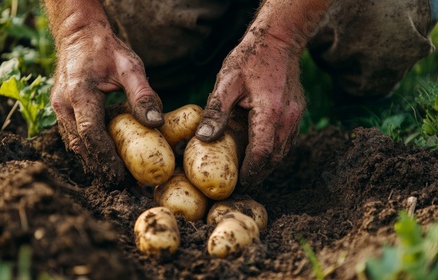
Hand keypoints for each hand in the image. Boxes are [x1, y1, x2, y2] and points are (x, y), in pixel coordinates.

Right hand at [50, 22, 163, 184]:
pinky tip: (102, 158)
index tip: (122, 175)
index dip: (106, 159)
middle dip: (100, 166)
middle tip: (121, 183)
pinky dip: (87, 149)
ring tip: (113, 176)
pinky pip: (72, 135)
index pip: (92, 134)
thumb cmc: (106, 48)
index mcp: (79, 93)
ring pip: (74, 143)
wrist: (79, 33)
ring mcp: (57, 107)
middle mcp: (63, 104)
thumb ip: (143, 95)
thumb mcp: (130, 67)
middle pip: (81, 145)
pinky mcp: (59, 108)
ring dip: (92, 161)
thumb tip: (156, 124)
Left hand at [196, 31, 304, 187]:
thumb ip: (216, 111)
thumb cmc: (250, 58)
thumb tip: (203, 139)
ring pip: (283, 151)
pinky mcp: (297, 112)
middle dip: (259, 174)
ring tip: (250, 174)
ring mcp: (296, 116)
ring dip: (267, 165)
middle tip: (242, 185)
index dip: (250, 173)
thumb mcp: (226, 82)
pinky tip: (261, 153)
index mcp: (270, 114)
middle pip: (275, 158)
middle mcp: (288, 119)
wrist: (279, 39)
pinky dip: (274, 151)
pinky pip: (287, 140)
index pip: (261, 154)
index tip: (238, 184)